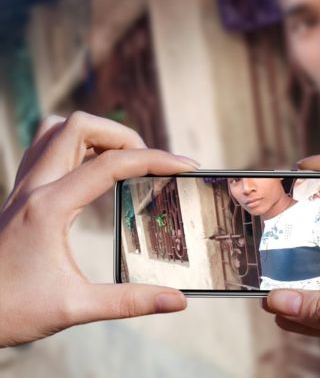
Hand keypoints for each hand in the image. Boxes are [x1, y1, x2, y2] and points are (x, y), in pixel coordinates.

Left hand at [0, 112, 198, 347]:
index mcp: (49, 207)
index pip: (111, 164)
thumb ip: (129, 302)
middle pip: (80, 126)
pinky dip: (76, 146)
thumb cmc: (9, 310)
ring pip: (58, 129)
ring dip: (96, 134)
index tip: (186, 166)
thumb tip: (176, 302)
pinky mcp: (20, 195)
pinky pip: (47, 148)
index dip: (155, 160)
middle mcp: (33, 187)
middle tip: (149, 164)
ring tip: (123, 159)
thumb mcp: (74, 308)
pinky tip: (92, 171)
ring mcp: (22, 187)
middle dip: (124, 135)